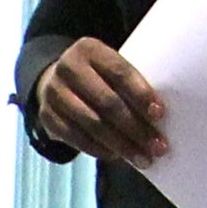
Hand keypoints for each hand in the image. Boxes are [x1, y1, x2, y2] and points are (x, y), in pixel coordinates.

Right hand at [25, 36, 164, 163]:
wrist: (54, 80)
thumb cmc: (97, 77)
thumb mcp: (110, 68)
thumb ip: (129, 84)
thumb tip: (157, 118)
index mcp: (89, 49)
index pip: (119, 72)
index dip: (140, 94)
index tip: (160, 114)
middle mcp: (68, 68)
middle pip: (107, 102)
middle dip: (136, 127)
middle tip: (158, 146)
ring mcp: (54, 93)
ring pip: (93, 124)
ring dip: (122, 145)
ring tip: (143, 158)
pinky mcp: (47, 116)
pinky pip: (77, 138)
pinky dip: (100, 150)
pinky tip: (118, 157)